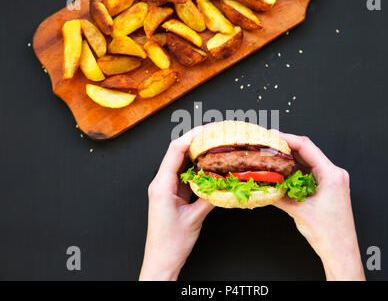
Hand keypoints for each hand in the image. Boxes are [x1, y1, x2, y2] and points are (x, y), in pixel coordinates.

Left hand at [139, 126, 214, 280]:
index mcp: (161, 186)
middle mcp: (160, 183)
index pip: (175, 151)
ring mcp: (165, 188)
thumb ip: (209, 198)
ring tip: (214, 144)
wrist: (162, 260)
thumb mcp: (194, 218)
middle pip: (177, 152)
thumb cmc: (171, 243)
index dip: (192, 136)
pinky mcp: (171, 194)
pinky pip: (183, 174)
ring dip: (196, 152)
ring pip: (180, 162)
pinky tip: (209, 164)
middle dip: (196, 140)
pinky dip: (196, 167)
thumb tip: (224, 182)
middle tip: (215, 133)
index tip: (208, 129)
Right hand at [272, 132, 365, 280]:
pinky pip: (309, 173)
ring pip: (307, 162)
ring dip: (289, 161)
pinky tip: (282, 174)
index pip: (306, 147)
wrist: (340, 251)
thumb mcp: (298, 211)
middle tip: (267, 146)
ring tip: (271, 159)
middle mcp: (334, 174)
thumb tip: (264, 184)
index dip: (287, 138)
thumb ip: (279, 195)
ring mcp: (332, 180)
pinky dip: (295, 172)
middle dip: (285, 148)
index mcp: (332, 175)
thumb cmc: (328, 234)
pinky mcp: (328, 188)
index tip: (272, 135)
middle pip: (307, 152)